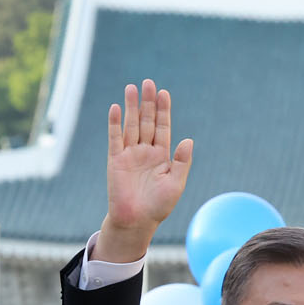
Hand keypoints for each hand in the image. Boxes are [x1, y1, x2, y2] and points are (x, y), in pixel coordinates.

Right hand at [97, 79, 194, 262]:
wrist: (137, 221)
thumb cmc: (159, 206)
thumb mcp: (176, 184)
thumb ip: (182, 162)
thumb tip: (188, 139)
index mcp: (161, 156)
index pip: (162, 128)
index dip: (163, 111)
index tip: (164, 93)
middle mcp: (145, 151)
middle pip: (146, 121)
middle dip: (147, 103)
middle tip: (148, 83)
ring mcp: (129, 154)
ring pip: (131, 125)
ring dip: (131, 107)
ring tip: (132, 88)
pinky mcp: (115, 160)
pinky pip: (115, 138)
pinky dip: (115, 123)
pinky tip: (117, 108)